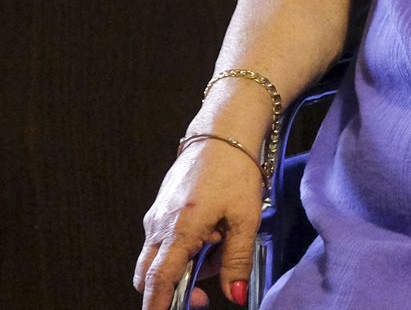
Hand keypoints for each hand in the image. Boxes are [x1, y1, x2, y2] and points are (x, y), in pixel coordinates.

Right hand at [134, 140, 264, 309]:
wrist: (222, 134)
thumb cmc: (235, 171)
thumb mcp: (245, 218)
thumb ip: (237, 260)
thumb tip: (236, 296)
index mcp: (179, 229)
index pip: (158, 279)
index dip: (158, 304)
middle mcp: (158, 226)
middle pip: (150, 275)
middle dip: (174, 290)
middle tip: (205, 293)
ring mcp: (155, 218)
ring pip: (160, 259)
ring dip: (185, 265)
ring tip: (221, 242)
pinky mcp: (159, 211)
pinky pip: (165, 242)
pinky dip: (185, 248)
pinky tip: (212, 231)